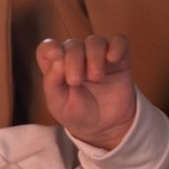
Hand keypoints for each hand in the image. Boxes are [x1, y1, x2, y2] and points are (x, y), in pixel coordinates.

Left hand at [37, 35, 136, 149]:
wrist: (105, 127)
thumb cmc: (78, 114)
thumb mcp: (59, 104)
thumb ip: (52, 82)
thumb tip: (57, 59)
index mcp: (57, 67)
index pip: (48, 48)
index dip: (49, 48)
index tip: (56, 57)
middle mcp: (77, 58)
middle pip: (73, 45)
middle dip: (73, 60)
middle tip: (75, 81)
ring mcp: (98, 57)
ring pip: (95, 41)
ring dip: (94, 55)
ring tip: (96, 77)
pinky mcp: (119, 60)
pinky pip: (120, 42)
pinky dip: (117, 46)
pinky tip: (113, 58)